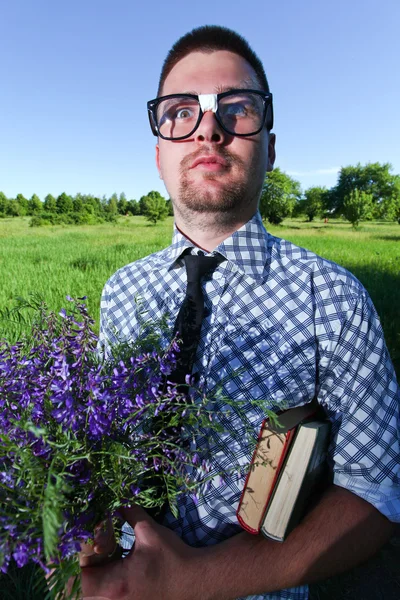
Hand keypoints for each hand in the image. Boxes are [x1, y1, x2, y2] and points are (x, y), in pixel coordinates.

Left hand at [81, 505, 204, 599]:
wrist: (194, 583)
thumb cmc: (173, 558)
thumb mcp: (150, 532)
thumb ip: (130, 514)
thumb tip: (118, 501)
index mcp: (113, 585)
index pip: (78, 572)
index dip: (82, 552)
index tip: (97, 539)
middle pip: (79, 584)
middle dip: (85, 561)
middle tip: (98, 546)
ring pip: (88, 589)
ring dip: (92, 570)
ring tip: (107, 552)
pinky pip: (100, 592)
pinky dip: (102, 576)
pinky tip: (115, 560)